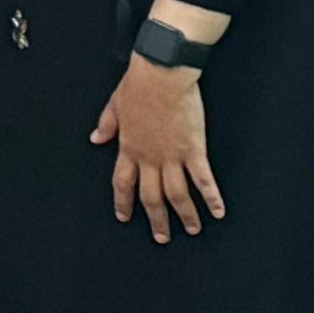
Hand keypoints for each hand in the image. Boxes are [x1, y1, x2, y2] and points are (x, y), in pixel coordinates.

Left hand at [92, 57, 224, 241]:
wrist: (162, 74)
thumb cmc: (138, 85)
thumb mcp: (115, 105)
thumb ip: (106, 125)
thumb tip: (95, 139)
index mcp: (128, 147)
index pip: (122, 183)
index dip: (123, 202)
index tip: (124, 217)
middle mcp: (149, 158)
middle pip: (151, 197)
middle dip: (156, 220)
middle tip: (161, 237)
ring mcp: (172, 156)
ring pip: (177, 195)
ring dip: (185, 215)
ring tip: (192, 230)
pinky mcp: (194, 150)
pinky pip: (203, 180)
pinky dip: (211, 198)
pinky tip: (218, 212)